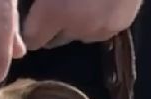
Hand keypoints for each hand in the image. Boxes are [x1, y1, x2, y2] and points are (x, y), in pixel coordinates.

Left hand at [21, 0, 143, 48]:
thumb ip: (42, 1)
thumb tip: (38, 5)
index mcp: (53, 11)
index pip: (32, 38)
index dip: (29, 28)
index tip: (32, 18)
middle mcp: (74, 28)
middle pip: (54, 41)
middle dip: (53, 27)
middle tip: (60, 3)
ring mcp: (99, 29)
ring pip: (79, 35)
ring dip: (77, 24)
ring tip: (83, 0)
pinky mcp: (120, 25)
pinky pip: (102, 29)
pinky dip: (99, 19)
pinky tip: (103, 1)